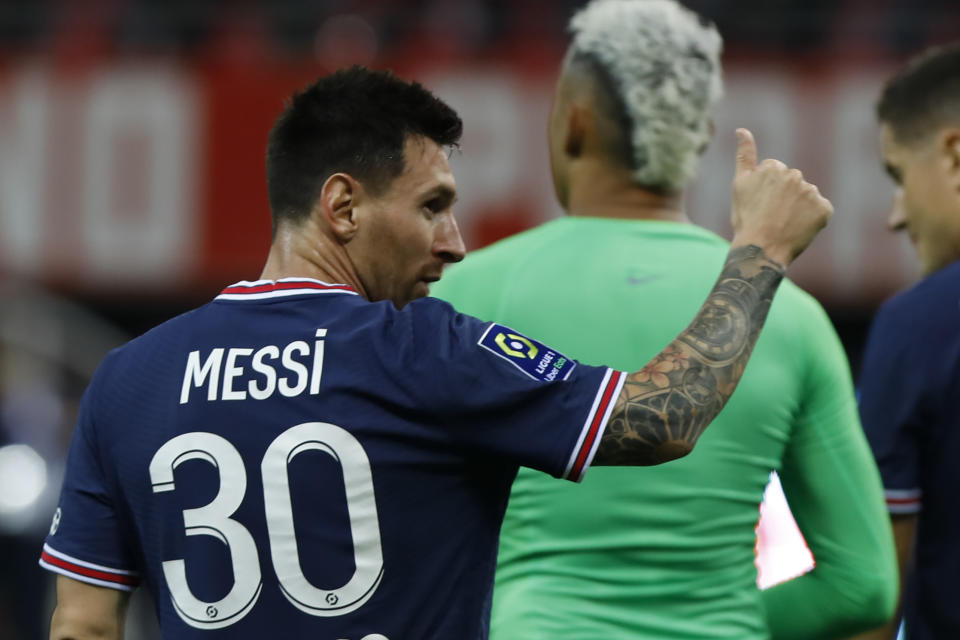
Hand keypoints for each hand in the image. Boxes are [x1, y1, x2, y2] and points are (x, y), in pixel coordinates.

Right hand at [729, 128, 831, 266]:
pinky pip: (820, 211)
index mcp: (773, 167)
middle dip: (784, 197)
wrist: (760, 250)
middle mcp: (794, 175)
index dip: (766, 191)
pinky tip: (797, 229)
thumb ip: (744, 155)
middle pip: (792, 183)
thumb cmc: (746, 220)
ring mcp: (811, 192)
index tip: (759, 205)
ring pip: (806, 197)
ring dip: (798, 208)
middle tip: (771, 216)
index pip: (775, 173)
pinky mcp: (824, 209)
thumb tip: (742, 129)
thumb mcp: (740, 185)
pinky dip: (812, 220)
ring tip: (783, 224)